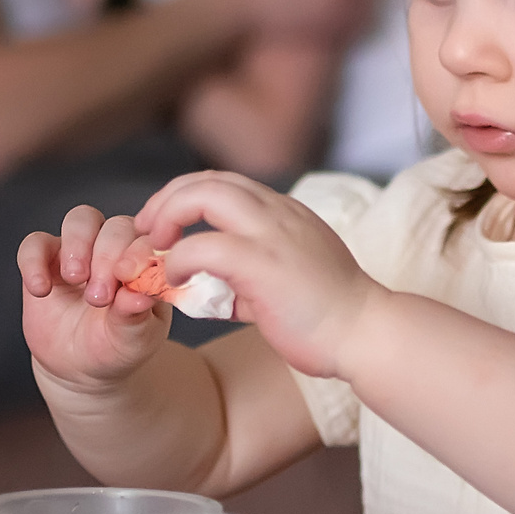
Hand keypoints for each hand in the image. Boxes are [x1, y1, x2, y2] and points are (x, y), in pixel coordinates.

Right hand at [17, 204, 176, 392]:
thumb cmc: (117, 346)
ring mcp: (80, 250)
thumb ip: (134, 317)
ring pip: (80, 219)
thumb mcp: (132, 339)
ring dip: (77, 245)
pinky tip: (40, 290)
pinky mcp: (45, 260)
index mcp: (146, 263)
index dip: (137, 253)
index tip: (127, 277)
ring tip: (74, 278)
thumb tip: (138, 297)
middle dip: (106, 256)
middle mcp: (116, 248)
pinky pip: (34, 244)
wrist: (81, 367)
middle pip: (115, 226)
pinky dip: (34, 261)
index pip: (147, 241)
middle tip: (98, 297)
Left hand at [135, 170, 383, 378]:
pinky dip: (180, 258)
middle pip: (208, 179)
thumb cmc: (329, 317)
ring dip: (168, 215)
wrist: (367, 334)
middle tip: (147, 230)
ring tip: (155, 247)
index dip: (185, 197)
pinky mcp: (264, 264)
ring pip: (205, 194)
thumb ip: (244, 281)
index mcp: (284, 214)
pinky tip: (175, 278)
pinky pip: (205, 245)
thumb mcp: (284, 283)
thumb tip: (206, 291)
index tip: (165, 226)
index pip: (224, 183)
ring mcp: (272, 234)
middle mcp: (278, 213)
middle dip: (167, 199)